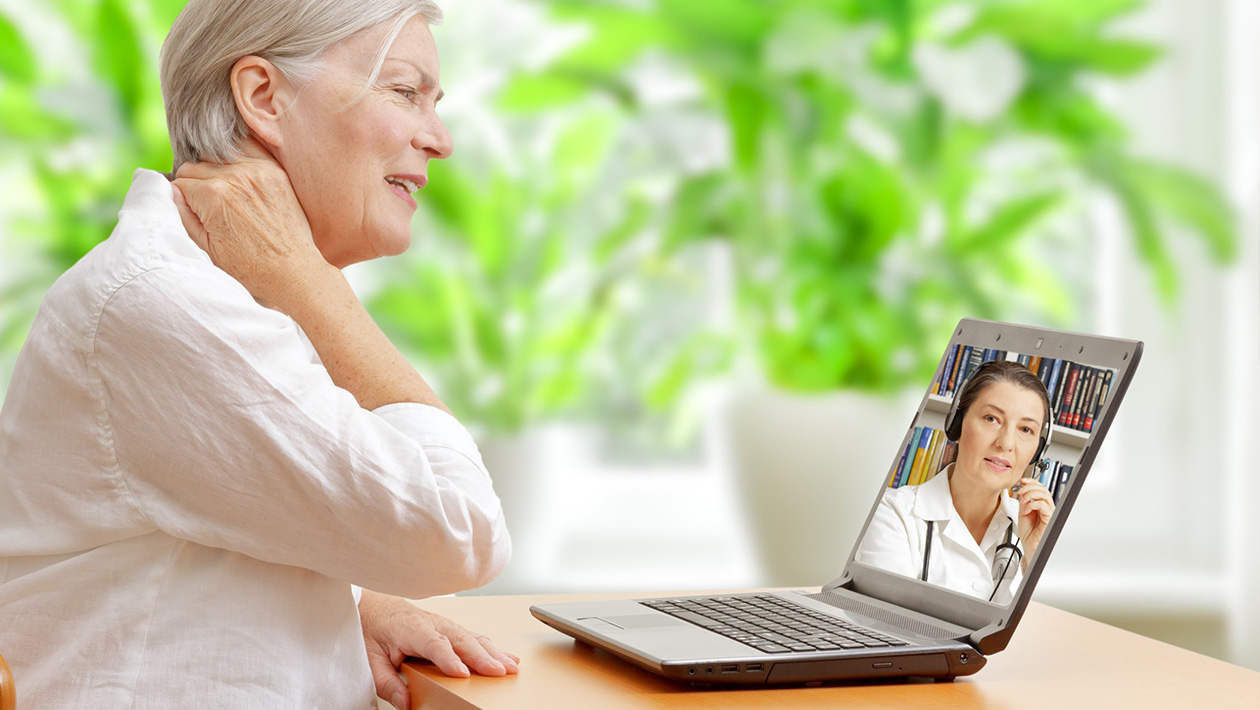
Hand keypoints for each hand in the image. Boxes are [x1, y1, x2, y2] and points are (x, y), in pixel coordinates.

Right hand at [171, 138, 330, 309]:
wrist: (291, 270)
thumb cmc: (249, 266)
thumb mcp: (205, 247)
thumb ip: (183, 214)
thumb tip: (172, 191)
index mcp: (213, 195)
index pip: (180, 182)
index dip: (183, 198)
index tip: (194, 212)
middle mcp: (235, 176)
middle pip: (196, 166)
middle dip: (196, 184)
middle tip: (209, 207)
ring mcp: (258, 171)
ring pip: (218, 157)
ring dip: (216, 171)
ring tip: (226, 195)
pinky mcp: (275, 172)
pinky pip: (248, 149)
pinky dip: (239, 157)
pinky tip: (240, 176)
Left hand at [358, 590, 518, 709]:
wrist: (370, 606)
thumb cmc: (370, 628)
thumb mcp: (370, 659)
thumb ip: (387, 682)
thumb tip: (405, 702)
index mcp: (410, 627)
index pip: (433, 643)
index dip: (449, 658)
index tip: (463, 673)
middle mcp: (431, 622)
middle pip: (461, 638)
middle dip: (482, 655)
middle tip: (500, 671)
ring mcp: (442, 623)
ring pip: (471, 636)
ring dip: (492, 651)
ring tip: (511, 666)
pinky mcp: (448, 627)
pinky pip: (472, 636)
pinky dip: (490, 646)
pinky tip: (506, 656)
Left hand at [1013, 477, 1054, 570]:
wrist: (1029, 546)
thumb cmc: (1028, 533)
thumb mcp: (1023, 512)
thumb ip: (1025, 502)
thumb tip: (1023, 491)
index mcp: (1042, 505)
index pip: (1041, 488)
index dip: (1032, 482)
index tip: (1022, 481)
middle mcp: (1047, 508)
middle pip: (1044, 489)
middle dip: (1030, 487)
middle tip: (1020, 491)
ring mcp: (1050, 513)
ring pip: (1045, 495)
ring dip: (1031, 495)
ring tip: (1023, 500)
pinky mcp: (1049, 520)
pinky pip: (1044, 506)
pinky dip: (1033, 504)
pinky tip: (1026, 510)